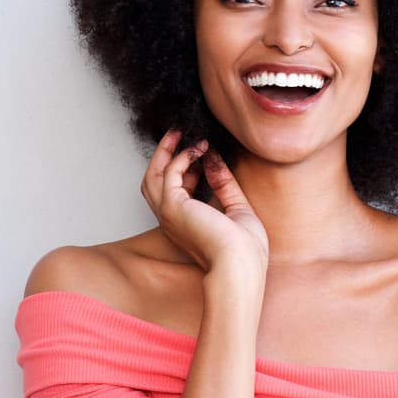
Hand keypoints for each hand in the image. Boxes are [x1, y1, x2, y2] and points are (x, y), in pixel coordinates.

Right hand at [141, 130, 268, 278]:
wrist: (241, 266)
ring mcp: (168, 214)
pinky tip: (199, 149)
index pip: (173, 191)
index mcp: (184, 225)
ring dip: (166, 150)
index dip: (185, 169)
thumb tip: (215, 158)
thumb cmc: (245, 250)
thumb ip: (224, 184)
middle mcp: (171, 220)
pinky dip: (182, 156)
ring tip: (181, 131)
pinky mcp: (172, 207)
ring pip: (153, 175)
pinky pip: (169, 172)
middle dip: (165, 155)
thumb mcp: (236, 209)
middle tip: (180, 133)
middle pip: (153, 181)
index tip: (202, 154)